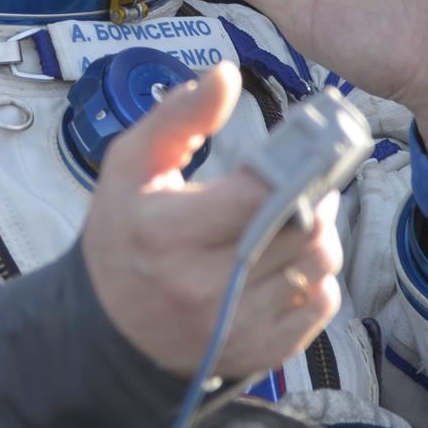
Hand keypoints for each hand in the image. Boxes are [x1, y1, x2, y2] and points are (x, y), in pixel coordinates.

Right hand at [81, 61, 342, 381]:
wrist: (108, 325)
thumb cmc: (121, 235)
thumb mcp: (131, 165)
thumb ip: (179, 115)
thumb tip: (225, 74)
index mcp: (167, 234)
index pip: (260, 197)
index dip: (291, 170)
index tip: (295, 155)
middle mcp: (202, 286)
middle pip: (302, 232)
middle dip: (313, 199)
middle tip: (302, 183)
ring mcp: (233, 326)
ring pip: (318, 268)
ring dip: (319, 235)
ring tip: (296, 217)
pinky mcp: (257, 352)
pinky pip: (318, 306)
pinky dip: (317, 277)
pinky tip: (289, 260)